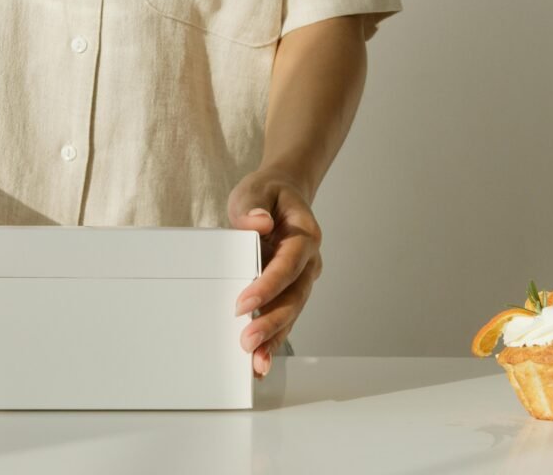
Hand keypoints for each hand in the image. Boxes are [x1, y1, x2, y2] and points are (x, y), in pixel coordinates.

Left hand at [228, 168, 321, 378]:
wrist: (280, 198)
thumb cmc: (267, 196)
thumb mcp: (255, 190)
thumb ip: (253, 205)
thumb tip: (258, 222)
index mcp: (304, 236)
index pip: (289, 264)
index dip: (268, 285)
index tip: (244, 303)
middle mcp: (308, 262)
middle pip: (294, 296)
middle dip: (272, 322)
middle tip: (248, 341)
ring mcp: (302, 280)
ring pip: (292, 313)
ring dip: (274, 338)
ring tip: (256, 362)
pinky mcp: (289, 292)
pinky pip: (284, 318)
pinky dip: (273, 339)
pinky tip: (258, 361)